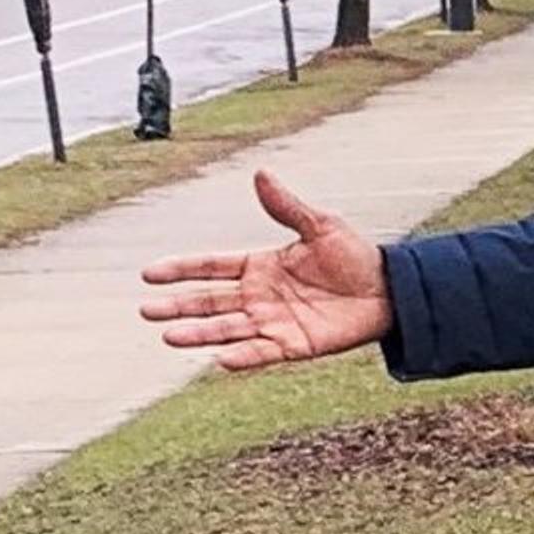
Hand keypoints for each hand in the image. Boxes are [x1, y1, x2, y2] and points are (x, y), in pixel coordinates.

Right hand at [138, 170, 392, 367]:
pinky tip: (219, 359)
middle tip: (145, 312)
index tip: (149, 273)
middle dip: (177, 306)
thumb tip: (260, 174)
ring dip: (199, 333)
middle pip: (209, 302)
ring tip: (169, 337)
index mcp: (259, 266)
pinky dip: (243, 356)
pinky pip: (262, 352)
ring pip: (227, 329)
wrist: (387, 290)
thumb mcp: (319, 225)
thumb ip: (286, 206)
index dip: (181, 269)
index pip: (210, 267)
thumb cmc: (353, 257)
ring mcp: (274, 322)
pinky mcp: (294, 345)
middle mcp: (259, 296)